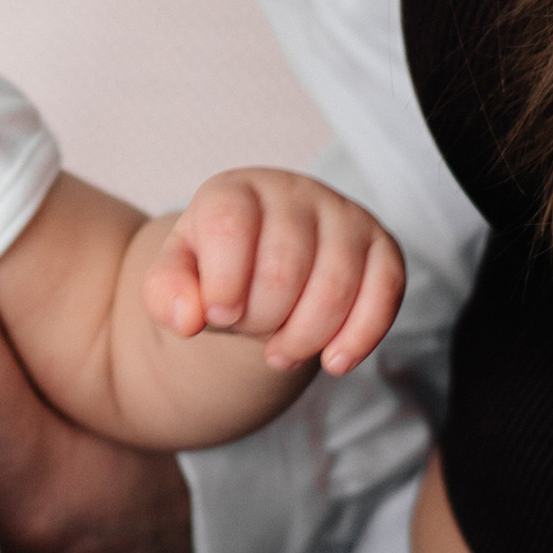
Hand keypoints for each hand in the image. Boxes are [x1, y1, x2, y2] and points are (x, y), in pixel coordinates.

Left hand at [143, 170, 404, 375]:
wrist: (263, 267)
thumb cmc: (217, 270)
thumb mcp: (176, 279)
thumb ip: (166, 294)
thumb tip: (188, 318)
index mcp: (235, 191)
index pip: (231, 227)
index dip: (224, 283)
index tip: (218, 315)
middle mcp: (294, 192)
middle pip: (284, 267)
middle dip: (262, 319)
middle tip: (250, 331)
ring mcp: (344, 215)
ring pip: (336, 285)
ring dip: (304, 338)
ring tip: (279, 354)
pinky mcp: (382, 247)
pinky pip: (386, 291)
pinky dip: (360, 337)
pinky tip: (333, 361)